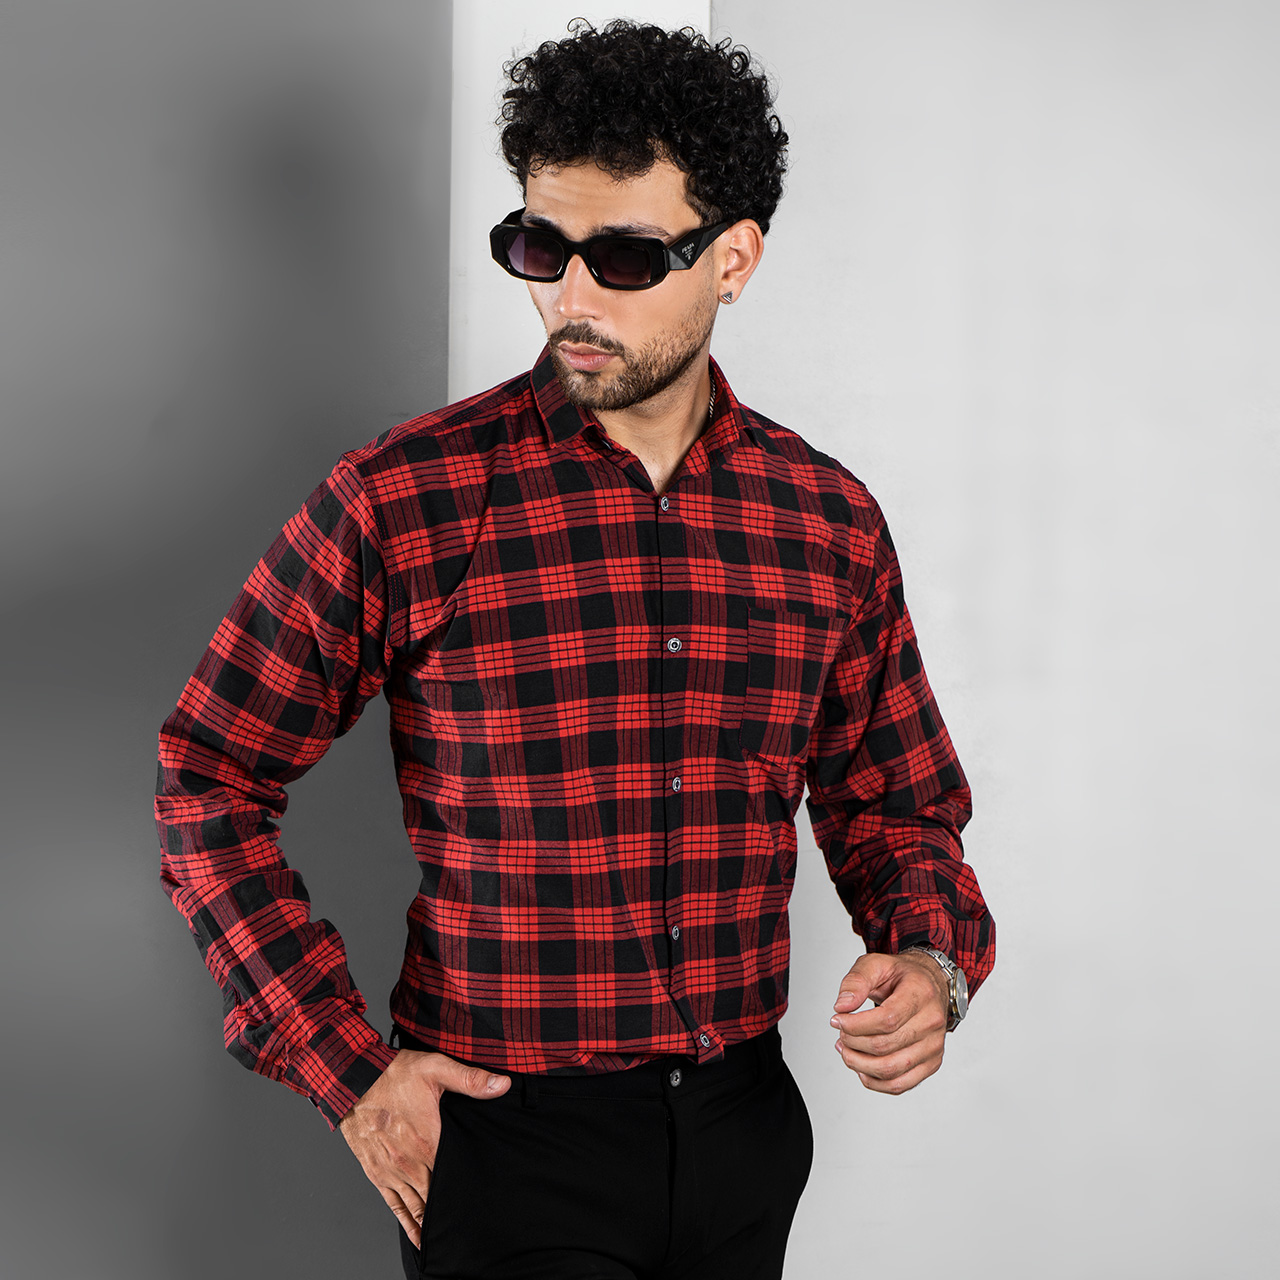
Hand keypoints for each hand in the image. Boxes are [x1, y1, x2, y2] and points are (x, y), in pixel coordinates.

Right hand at [338, 1049, 509, 1248]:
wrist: (353, 1079)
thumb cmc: (395, 1073)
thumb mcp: (437, 1068)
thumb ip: (471, 1079)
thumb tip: (503, 1084)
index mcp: (429, 1141)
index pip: (454, 1175)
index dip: (469, 1189)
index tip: (483, 1200)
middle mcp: (410, 1162)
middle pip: (436, 1196)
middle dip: (453, 1210)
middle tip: (472, 1225)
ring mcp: (391, 1171)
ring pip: (416, 1207)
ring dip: (431, 1223)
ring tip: (449, 1240)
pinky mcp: (376, 1173)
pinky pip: (394, 1205)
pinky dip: (407, 1223)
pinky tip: (418, 1237)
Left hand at [829, 951, 949, 1094]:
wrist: (930, 984)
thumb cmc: (902, 975)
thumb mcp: (876, 964)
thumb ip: (856, 980)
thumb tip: (841, 1006)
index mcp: (920, 993)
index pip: (887, 1019)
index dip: (856, 1025)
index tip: (837, 1020)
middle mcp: (932, 1021)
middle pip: (885, 1046)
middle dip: (853, 1042)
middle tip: (840, 1033)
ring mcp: (934, 1046)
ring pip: (891, 1070)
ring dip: (859, 1064)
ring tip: (846, 1050)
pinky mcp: (931, 1063)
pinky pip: (900, 1084)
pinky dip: (874, 1081)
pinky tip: (861, 1067)